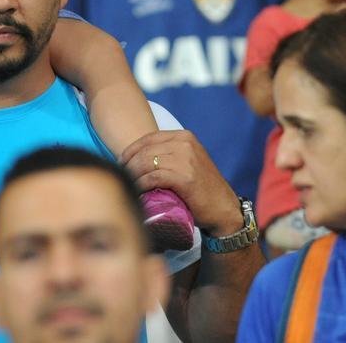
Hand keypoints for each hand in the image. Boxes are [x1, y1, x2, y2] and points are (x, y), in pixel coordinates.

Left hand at [122, 130, 244, 236]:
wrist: (223, 209)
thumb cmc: (201, 189)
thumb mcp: (187, 162)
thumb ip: (169, 154)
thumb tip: (137, 157)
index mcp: (184, 136)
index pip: (149, 138)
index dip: (131, 150)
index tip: (121, 163)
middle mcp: (185, 143)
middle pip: (145, 150)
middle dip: (128, 163)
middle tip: (122, 176)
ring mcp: (185, 159)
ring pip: (146, 162)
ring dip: (132, 174)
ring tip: (127, 184)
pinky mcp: (184, 176)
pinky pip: (153, 177)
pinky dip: (141, 184)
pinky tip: (137, 190)